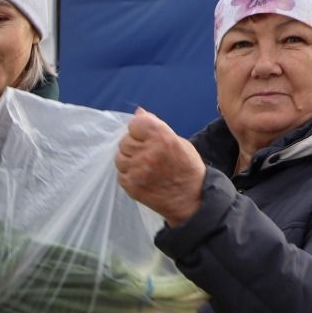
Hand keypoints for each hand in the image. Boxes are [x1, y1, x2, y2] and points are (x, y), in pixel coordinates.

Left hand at [114, 109, 205, 225]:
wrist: (192, 199)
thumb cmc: (187, 168)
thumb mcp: (178, 141)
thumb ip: (156, 126)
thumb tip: (138, 112)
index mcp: (162, 137)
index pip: (135, 123)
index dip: (139, 128)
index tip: (144, 135)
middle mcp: (147, 152)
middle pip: (125, 140)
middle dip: (133, 144)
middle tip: (147, 154)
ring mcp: (137, 170)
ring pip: (119, 156)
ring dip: (128, 159)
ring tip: (144, 166)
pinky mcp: (131, 185)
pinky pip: (120, 173)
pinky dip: (128, 174)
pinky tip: (141, 176)